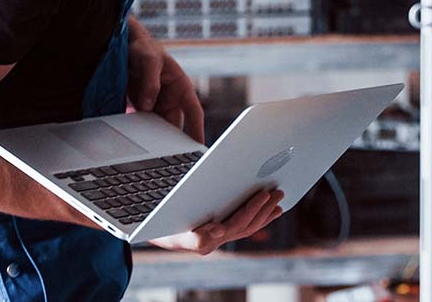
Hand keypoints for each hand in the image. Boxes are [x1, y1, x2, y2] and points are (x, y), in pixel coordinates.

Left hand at [127, 16, 204, 142]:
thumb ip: (150, 82)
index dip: (198, 129)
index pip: (194, 112)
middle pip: (175, 125)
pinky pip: (145, 124)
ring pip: (160, 128)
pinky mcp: (144, 107)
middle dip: (174, 142)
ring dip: (155, 138)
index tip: (200, 146)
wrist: (124, 45)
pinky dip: (142, 133)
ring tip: (151, 153)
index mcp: (181, 87)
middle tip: (169, 157)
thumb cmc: (144, 48)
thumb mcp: (149, 60)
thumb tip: (148, 105)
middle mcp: (171, 98)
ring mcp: (157, 104)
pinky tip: (136, 142)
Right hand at [148, 189, 285, 254]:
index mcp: (204, 239)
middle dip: (263, 208)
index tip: (263, 195)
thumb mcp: (171, 226)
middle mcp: (215, 240)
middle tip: (277, 191)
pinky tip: (271, 209)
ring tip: (279, 198)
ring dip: (265, 212)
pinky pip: (245, 226)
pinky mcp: (221, 231)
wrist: (152, 230)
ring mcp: (219, 237)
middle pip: (246, 226)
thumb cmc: (160, 225)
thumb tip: (219, 232)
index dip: (250, 210)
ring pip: (248, 227)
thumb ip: (194, 233)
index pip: (235, 225)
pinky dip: (260, 217)